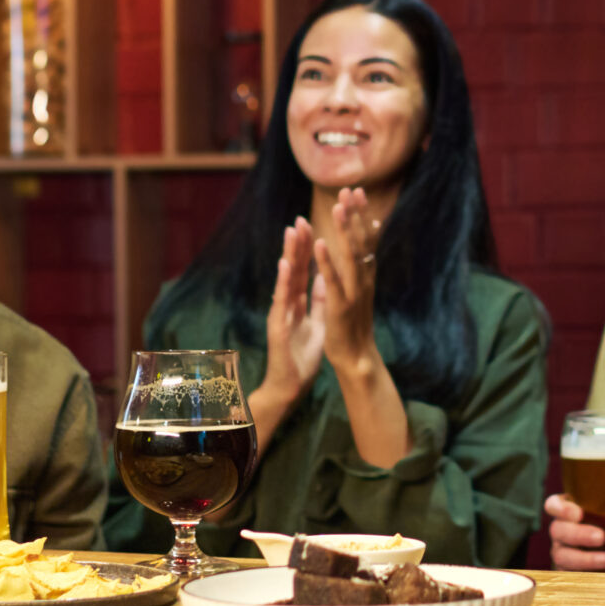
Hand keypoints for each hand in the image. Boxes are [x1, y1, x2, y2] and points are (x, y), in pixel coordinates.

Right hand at [260, 219, 325, 403]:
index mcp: (298, 304)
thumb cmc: (301, 358)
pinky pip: (282, 301)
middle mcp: (287, 304)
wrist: (290, 388)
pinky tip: (284, 264)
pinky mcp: (278, 326)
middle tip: (300, 218)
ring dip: (288, 254)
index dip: (307, 248)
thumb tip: (325, 278)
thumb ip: (318, 301)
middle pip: (293, 269)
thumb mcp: (316, 323)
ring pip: (285, 279)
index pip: (303, 270)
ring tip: (291, 231)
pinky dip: (283, 282)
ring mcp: (281, 313)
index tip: (311, 224)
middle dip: (297, 244)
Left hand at [310, 188, 384, 382]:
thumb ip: (362, 266)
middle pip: (361, 241)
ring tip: (337, 208)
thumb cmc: (355, 323)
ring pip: (349, 256)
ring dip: (344, 231)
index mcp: (365, 275)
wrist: (356, 357)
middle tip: (350, 190)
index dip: (362, 214)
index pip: (366, 238)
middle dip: (354, 215)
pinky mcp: (339, 306)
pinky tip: (319, 243)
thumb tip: (367, 243)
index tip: (358, 191)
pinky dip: (326, 260)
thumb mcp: (361, 290)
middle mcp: (363, 279)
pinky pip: (332, 280)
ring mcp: (353, 292)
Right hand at [543, 493, 604, 570]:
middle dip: (578, 534)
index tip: (577, 513)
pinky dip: (583, 574)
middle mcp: (561, 530)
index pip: (553, 505)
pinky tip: (598, 575)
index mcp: (569, 511)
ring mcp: (561, 551)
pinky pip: (567, 574)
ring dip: (583, 558)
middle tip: (602, 537)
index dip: (560, 508)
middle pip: (558, 530)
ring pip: (562, 554)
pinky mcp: (567, 571)